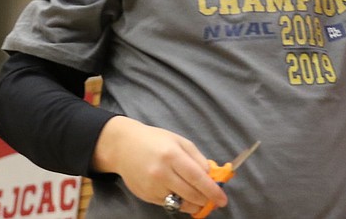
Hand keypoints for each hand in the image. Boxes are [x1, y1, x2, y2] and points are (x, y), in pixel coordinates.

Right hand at [92, 116, 228, 214]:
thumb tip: (211, 176)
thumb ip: (197, 158)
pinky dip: (178, 202)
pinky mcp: (146, 196)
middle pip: (190, 194)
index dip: (212, 190)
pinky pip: (168, 204)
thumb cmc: (154, 140)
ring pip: (180, 203)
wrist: (123, 147)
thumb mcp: (179, 141)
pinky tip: (180, 194)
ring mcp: (152, 187)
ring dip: (193, 204)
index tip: (222, 199)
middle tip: (214, 200)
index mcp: (172, 155)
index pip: (197, 178)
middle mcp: (161, 173)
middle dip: (205, 199)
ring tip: (199, 198)